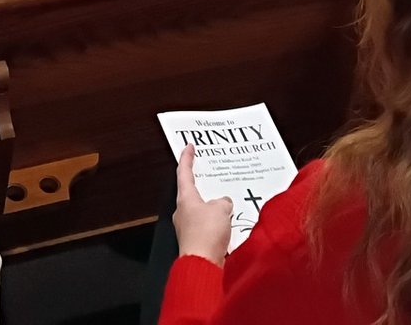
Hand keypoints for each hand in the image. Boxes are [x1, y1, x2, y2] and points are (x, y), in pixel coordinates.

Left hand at [172, 145, 232, 267]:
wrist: (202, 264)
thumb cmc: (206, 233)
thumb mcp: (221, 209)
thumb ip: (223, 201)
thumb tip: (223, 203)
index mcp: (185, 198)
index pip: (184, 173)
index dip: (187, 158)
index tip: (188, 146)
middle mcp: (183, 211)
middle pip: (191, 192)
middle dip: (203, 185)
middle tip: (212, 175)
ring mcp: (187, 227)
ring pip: (201, 211)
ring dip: (213, 207)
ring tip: (228, 203)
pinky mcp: (195, 241)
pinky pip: (207, 226)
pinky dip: (216, 223)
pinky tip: (228, 224)